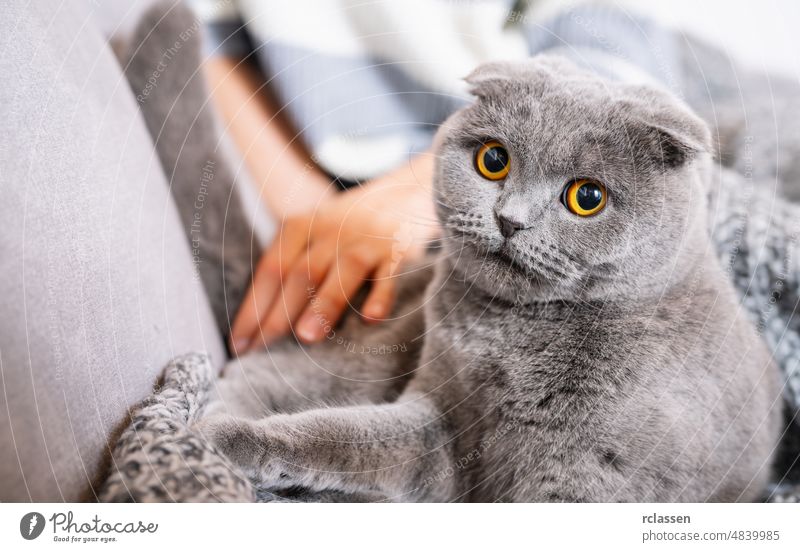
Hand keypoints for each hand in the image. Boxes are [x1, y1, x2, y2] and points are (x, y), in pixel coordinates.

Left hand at [230, 155, 436, 352]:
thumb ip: (289, 268)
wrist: (404, 194)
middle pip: (302, 271)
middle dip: (280, 312)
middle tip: (263, 350)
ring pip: (344, 270)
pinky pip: (390, 274)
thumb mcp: (312, 235)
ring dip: (325, 303)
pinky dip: (381, 295)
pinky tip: (371, 318)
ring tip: (307, 337)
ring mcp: (368, 242)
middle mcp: (332, 232)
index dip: (253, 306)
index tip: (240, 344)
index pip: (272, 268)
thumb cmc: (346, 229)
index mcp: (302, 227)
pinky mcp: (400, 252)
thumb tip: (257, 326)